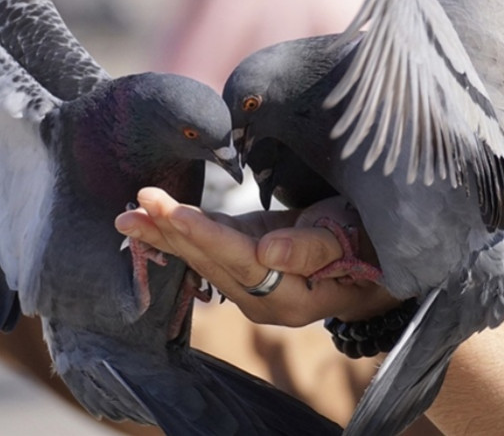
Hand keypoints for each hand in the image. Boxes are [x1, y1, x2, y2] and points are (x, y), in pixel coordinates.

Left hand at [115, 188, 398, 326]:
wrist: (373, 257)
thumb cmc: (369, 244)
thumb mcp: (349, 239)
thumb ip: (311, 249)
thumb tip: (267, 254)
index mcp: (290, 297)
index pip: (239, 261)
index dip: (204, 235)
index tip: (169, 212)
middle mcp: (263, 299)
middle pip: (211, 261)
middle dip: (172, 232)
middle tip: (136, 204)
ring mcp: (251, 284)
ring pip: (202, 256)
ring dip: (165, 234)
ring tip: (130, 214)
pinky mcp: (245, 262)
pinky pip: (208, 248)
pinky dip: (179, 233)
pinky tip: (151, 221)